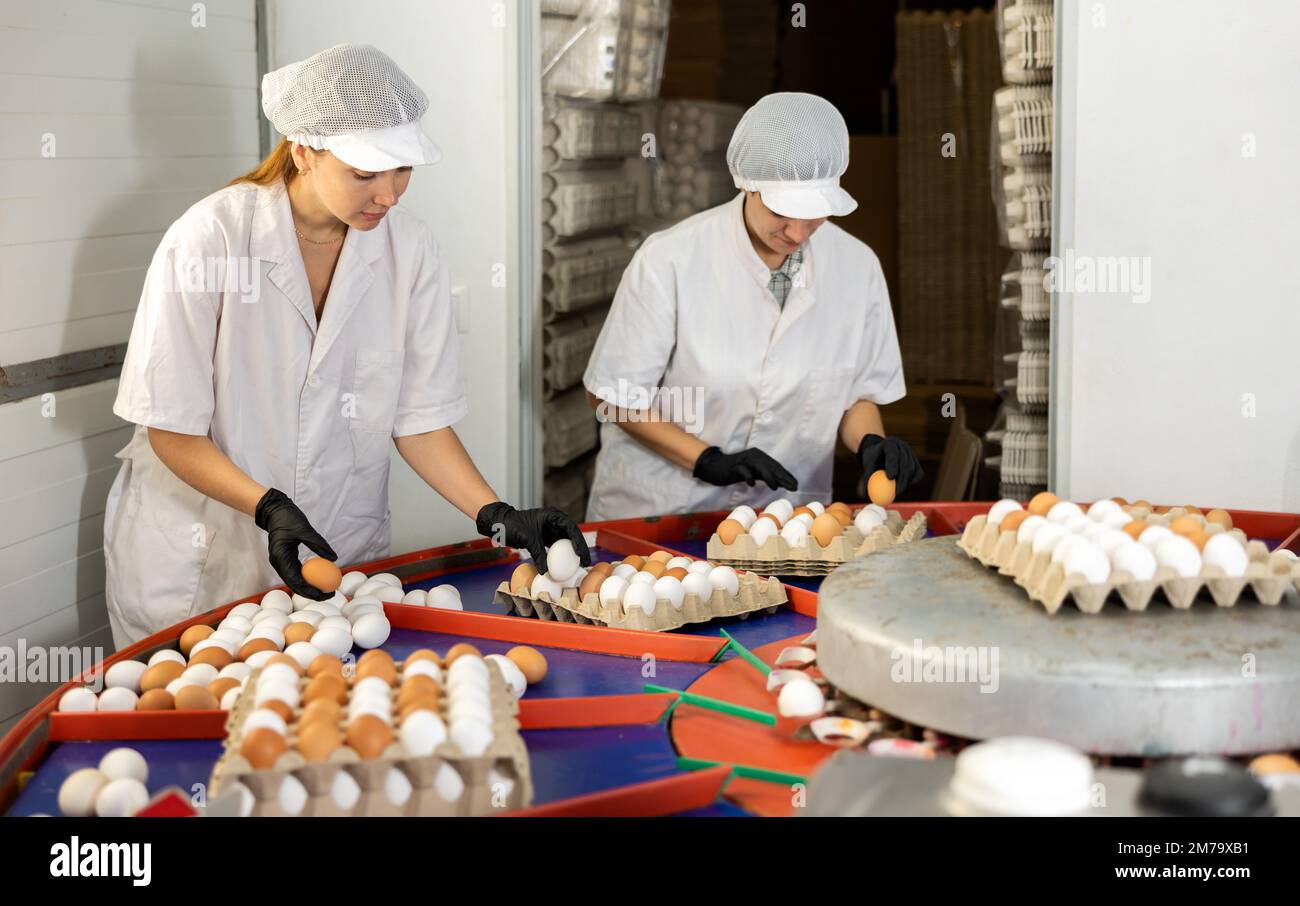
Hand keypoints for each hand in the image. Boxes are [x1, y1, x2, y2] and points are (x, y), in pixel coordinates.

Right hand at [254, 488, 337, 599]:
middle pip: (295, 585)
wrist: (274, 511)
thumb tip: (334, 558)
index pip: (295, 581)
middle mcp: (279, 563)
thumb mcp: (305, 529)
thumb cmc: (288, 518)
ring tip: (327, 590)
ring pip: (295, 581)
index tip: (325, 593)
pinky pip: (297, 573)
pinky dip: (308, 578)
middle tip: (330, 595)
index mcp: (280, 557)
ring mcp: (281, 562)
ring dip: (310, 588)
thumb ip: (318, 544)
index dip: (310, 590)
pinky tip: (320, 580)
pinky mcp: (285, 559)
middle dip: (312, 593)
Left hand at [476, 501, 590, 575]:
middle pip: (572, 535)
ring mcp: (551, 529)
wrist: (499, 523)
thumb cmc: (512, 524)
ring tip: (580, 566)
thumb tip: (545, 571)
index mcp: (553, 516)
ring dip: (573, 553)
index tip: (581, 554)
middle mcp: (555, 521)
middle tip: (586, 563)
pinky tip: (566, 566)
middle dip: (580, 549)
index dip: (578, 542)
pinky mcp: (545, 538)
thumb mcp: (527, 538)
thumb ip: (538, 554)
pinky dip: (562, 556)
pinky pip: (557, 547)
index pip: (571, 528)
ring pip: (566, 542)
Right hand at [692, 446, 798, 491]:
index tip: (795, 485)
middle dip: (782, 477)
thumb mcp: (753, 473)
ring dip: (768, 476)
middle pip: (770, 466)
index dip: (786, 475)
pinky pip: (743, 470)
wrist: (715, 466)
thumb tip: (781, 483)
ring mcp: (743, 460)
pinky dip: (748, 476)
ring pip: (759, 466)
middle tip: (792, 487)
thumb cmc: (736, 470)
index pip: (775, 466)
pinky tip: (752, 484)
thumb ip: (766, 476)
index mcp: (759, 456)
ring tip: (775, 487)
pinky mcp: (734, 466)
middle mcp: (754, 455)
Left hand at [857, 434, 923, 494]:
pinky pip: (918, 473)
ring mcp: (911, 452)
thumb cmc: (872, 460)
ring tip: (897, 491)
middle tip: (897, 492)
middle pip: (905, 463)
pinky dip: (912, 481)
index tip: (890, 478)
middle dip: (902, 479)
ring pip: (913, 469)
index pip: (893, 454)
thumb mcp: (867, 466)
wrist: (880, 452)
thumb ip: (866, 479)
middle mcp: (902, 446)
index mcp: (889, 443)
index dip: (892, 465)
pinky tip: (904, 487)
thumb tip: (863, 495)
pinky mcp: (916, 461)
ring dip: (907, 482)